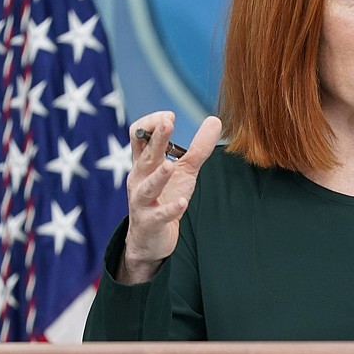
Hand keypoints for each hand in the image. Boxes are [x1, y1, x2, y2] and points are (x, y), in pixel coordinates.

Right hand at [120, 112, 222, 282]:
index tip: (169, 116)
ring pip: (148, 186)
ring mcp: (141, 201)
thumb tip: (215, 119)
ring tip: (170, 165)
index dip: (151, 124)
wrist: (152, 237)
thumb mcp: (185, 169)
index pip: (138, 136)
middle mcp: (139, 179)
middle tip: (167, 121)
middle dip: (156, 138)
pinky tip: (182, 202)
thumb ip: (198, 146)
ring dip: (158, 176)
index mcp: (145, 163)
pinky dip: (170, 208)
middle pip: (146, 155)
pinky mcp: (150, 221)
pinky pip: (158, 214)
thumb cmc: (166, 195)